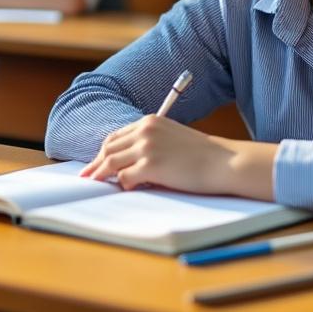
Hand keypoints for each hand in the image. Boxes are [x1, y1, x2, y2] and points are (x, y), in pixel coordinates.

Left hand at [79, 115, 273, 199]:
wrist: (224, 162)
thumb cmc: (202, 155)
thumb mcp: (172, 138)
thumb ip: (150, 144)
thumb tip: (127, 164)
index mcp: (150, 122)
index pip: (116, 136)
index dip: (103, 151)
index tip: (95, 163)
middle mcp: (145, 130)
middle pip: (109, 147)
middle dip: (96, 164)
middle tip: (88, 177)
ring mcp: (147, 147)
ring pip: (112, 162)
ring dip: (103, 175)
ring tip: (95, 185)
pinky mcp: (151, 165)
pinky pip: (125, 178)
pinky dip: (123, 186)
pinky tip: (127, 190)